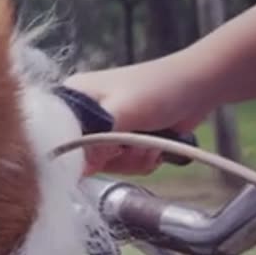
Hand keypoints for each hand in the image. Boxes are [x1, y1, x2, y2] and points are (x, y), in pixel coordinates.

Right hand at [64, 52, 214, 175]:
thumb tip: (79, 167)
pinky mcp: (123, 139)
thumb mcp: (124, 112)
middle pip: (81, 156)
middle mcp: (83, 113)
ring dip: (131, 159)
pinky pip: (122, 165)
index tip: (101, 152)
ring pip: (104, 164)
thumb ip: (97, 140)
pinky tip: (153, 145)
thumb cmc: (160, 88)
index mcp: (73, 97)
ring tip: (148, 141)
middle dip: (113, 156)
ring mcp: (104, 127)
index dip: (76, 151)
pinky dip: (140, 160)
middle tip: (131, 142)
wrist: (199, 86)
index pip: (56, 135)